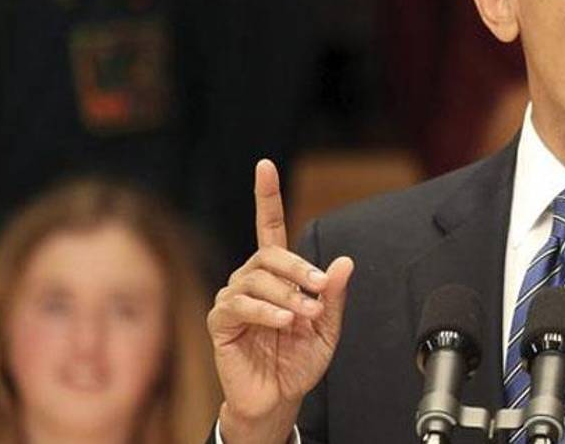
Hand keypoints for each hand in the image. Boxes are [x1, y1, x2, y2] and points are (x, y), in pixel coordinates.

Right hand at [208, 159, 354, 442]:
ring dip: (287, 295)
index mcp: (278, 274)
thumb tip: (343, 263)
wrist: (279, 397)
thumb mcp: (328, 327)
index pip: (270, 226)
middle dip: (300, 268)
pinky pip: (239, 304)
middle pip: (270, 253)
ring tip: (305, 316)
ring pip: (257, 277)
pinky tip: (283, 322)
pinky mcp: (221, 321)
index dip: (267, 196)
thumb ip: (334, 295)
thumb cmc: (298, 361)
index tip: (265, 166)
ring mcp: (234, 298)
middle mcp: (252, 279)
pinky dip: (266, 311)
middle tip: (319, 289)